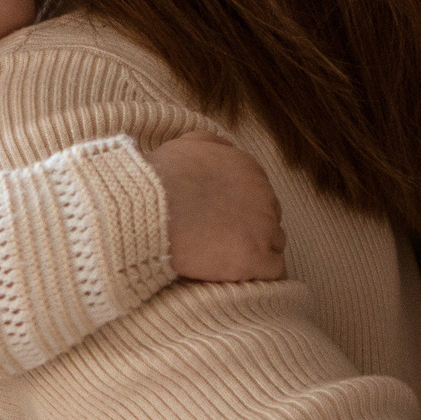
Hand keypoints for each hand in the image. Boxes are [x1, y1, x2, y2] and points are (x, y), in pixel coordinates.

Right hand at [145, 130, 285, 281]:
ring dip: (254, 252)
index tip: (221, 220)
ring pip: (274, 245)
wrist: (146, 214)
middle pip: (270, 219)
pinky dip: (258, 275)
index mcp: (248, 170)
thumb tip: (225, 148)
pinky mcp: (257, 259)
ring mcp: (263, 229)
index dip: (240, 210)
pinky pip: (273, 271)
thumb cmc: (158, 182)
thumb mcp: (184, 147)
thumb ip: (211, 144)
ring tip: (227, 261)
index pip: (259, 194)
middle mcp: (264, 196)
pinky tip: (238, 276)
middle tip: (221, 241)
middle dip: (250, 230)